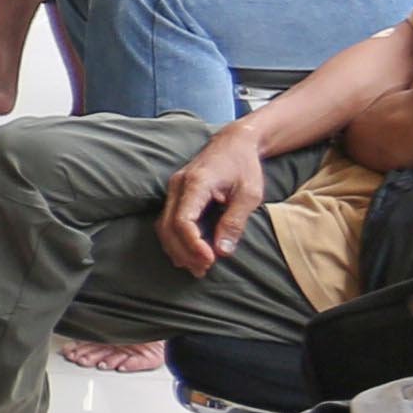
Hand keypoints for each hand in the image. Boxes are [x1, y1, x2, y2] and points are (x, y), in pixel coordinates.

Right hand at [157, 125, 272, 272]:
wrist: (235, 142)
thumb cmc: (244, 166)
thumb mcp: (249, 194)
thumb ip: (235, 221)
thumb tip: (222, 251)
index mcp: (196, 183)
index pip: (182, 220)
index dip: (193, 244)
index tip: (210, 260)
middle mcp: (178, 185)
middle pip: (167, 227)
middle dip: (184, 252)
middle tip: (204, 270)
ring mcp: (173, 189)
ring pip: (162, 226)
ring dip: (177, 250)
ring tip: (198, 268)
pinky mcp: (176, 194)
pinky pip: (166, 222)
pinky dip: (175, 241)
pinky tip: (189, 254)